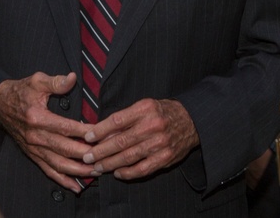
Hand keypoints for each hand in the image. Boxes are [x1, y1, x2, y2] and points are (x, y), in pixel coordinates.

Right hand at [0, 72, 94, 191]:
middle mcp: (35, 136)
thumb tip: (72, 78)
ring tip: (96, 171)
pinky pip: (48, 171)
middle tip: (104, 156)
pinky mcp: (32, 155)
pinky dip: (62, 180)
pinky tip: (76, 186)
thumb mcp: (37, 80)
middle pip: (65, 149)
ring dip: (78, 171)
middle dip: (86, 155)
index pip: (66, 127)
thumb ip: (55, 82)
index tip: (100, 134)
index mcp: (38, 118)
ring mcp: (33, 148)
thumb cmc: (20, 91)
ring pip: (58, 164)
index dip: (84, 132)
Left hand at [82, 98, 198, 180]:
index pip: (117, 120)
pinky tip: (118, 173)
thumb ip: (126, 118)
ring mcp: (160, 143)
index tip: (88, 137)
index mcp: (146, 109)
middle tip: (88, 156)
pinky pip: (143, 169)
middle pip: (121, 141)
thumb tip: (102, 132)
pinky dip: (128, 173)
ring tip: (98, 167)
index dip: (100, 130)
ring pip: (129, 156)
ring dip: (111, 163)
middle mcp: (153, 125)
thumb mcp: (145, 106)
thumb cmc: (163, 112)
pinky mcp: (166, 157)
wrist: (191, 120)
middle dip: (101, 151)